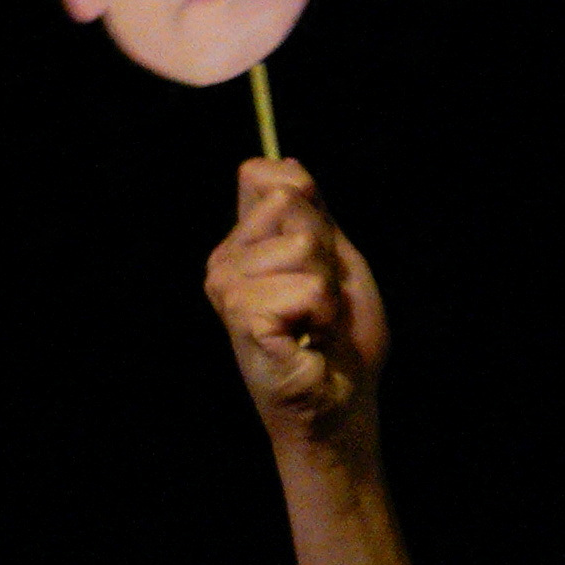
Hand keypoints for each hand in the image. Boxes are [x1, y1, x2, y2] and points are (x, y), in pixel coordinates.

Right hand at [208, 157, 388, 453]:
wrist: (340, 400)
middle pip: (292, 204)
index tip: (319, 254)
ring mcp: (226, 287)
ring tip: (313, 321)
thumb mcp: (335, 260)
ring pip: (303, 247)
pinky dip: (323, 315)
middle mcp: (224, 259)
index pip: (267, 176)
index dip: (310, 206)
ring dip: (327, 289)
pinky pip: (307, 288)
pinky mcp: (241, 316)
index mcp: (244, 241)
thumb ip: (313, 212)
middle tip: (321, 298)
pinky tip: (305, 339)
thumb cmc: (339, 336)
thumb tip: (284, 164)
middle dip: (327, 252)